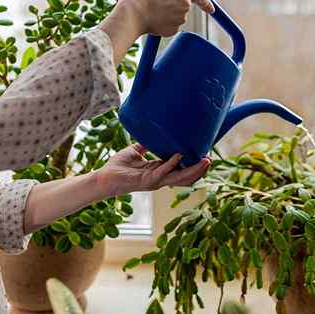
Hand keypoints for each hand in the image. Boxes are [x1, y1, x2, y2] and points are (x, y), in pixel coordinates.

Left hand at [94, 144, 211, 196]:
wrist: (104, 177)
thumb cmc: (118, 166)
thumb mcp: (135, 151)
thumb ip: (146, 144)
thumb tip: (153, 131)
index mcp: (160, 172)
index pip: (182, 171)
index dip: (194, 165)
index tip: (206, 156)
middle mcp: (160, 179)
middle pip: (186, 177)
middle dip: (200, 170)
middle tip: (210, 160)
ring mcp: (155, 181)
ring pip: (179, 178)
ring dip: (193, 170)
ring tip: (205, 161)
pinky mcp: (147, 180)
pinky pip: (163, 172)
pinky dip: (172, 163)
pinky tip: (179, 155)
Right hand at [100, 0, 214, 63]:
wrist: (131, 14)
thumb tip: (184, 1)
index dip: (205, 4)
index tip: (211, 10)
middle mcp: (185, 7)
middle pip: (184, 6)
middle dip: (176, 5)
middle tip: (161, 4)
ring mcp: (179, 20)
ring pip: (177, 16)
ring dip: (168, 13)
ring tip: (153, 10)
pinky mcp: (172, 30)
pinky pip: (171, 26)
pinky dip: (164, 24)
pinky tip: (154, 20)